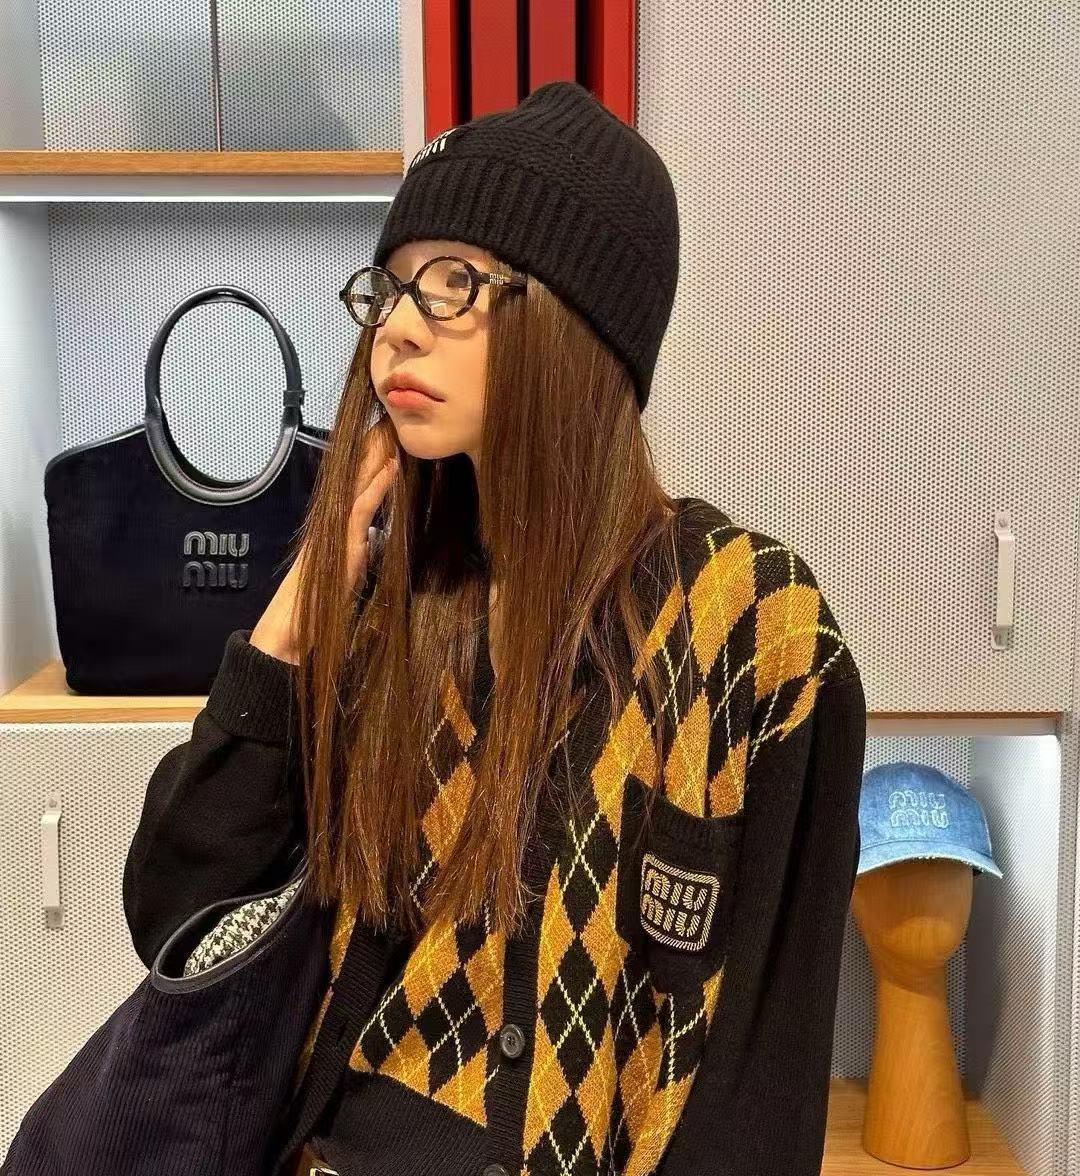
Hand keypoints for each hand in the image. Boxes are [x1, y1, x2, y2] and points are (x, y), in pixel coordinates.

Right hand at [250, 421, 398, 663]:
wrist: (292, 624)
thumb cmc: (318, 604)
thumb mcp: (345, 572)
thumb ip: (358, 552)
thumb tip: (373, 542)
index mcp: (334, 527)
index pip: (353, 486)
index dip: (366, 461)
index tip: (381, 436)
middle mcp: (332, 520)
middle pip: (353, 476)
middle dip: (369, 447)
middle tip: (386, 418)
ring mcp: (336, 528)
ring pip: (358, 482)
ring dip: (375, 455)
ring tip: (390, 428)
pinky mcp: (343, 540)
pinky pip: (363, 506)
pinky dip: (378, 484)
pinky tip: (391, 466)